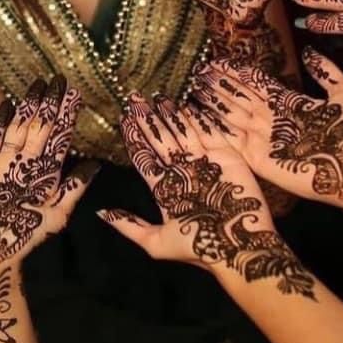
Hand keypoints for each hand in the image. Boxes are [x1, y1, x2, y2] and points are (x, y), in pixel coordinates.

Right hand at [0, 77, 91, 342]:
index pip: (58, 135)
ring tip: (36, 83)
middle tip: (57, 77)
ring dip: (26, 105)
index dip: (65, 113)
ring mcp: (2, 161)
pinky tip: (1, 102)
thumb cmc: (22, 238)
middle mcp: (25, 161)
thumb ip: (72, 191)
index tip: (73, 90)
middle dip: (48, 102)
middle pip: (39, 125)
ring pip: (17, 126)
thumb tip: (95, 165)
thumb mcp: (54, 216)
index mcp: (44, 171)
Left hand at [99, 93, 313, 294]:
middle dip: (147, 119)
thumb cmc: (200, 247)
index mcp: (165, 187)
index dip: (134, 137)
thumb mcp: (158, 242)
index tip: (122, 117)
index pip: (144, 156)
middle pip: (160, 139)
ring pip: (181, 131)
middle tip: (134, 98)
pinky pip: (208, 131)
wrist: (242, 246)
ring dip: (169, 114)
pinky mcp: (224, 155)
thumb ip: (130, 226)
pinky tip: (185, 101)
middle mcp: (182, 171)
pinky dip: (196, 117)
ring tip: (156, 95)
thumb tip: (100, 214)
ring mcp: (203, 161)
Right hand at [192, 54, 342, 213]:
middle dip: (216, 86)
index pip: (253, 82)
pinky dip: (211, 129)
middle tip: (195, 73)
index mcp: (285, 101)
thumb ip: (326, 71)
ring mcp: (260, 138)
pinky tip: (195, 117)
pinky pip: (228, 140)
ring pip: (228, 116)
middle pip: (236, 98)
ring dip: (210, 103)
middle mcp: (269, 118)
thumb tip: (308, 51)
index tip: (216, 61)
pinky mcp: (255, 158)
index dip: (234, 72)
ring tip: (190, 89)